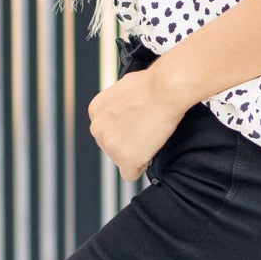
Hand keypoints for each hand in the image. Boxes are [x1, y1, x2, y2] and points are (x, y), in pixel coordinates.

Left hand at [88, 64, 187, 182]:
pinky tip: (149, 153)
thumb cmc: (152, 85)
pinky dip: (140, 167)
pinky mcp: (125, 158)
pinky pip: (130, 174)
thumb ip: (117, 106)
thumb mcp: (124, 90)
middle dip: (128, 143)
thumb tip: (123, 112)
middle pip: (112, 148)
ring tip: (149, 136)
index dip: (125, 130)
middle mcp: (98, 128)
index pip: (107, 131)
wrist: (165, 89)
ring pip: (121, 160)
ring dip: (135, 153)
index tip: (137, 126)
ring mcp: (110, 145)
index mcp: (95, 111)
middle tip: (146, 131)